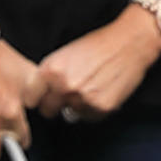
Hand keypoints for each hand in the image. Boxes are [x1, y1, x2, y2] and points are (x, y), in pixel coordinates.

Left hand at [28, 11, 160, 125]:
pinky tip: (100, 91)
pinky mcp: (100, 108)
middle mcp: (64, 87)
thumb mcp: (65, 53)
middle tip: (67, 93)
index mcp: (51, 70)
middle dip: (54, 104)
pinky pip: (88, 117)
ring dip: (75, 106)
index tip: (43, 96)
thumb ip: (50, 75)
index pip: (31, 98)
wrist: (129, 43)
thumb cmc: (98, 44)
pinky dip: (92, 108)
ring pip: (69, 115)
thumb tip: (41, 94)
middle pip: (47, 111)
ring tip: (89, 87)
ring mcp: (82, 99)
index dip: (38, 96)